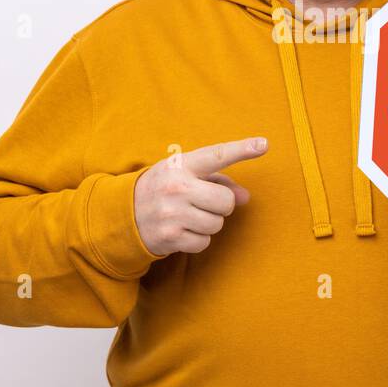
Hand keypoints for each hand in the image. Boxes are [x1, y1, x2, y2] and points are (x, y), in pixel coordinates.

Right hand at [133, 137, 267, 256]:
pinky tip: (182, 230)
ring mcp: (172, 213)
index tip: (263, 144)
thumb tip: (246, 198)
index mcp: (181, 165)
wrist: (124, 213)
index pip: (216, 155)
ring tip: (189, 216)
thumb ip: (219, 182)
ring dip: (209, 223)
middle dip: (222, 205)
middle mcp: (177, 187)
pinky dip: (197, 239)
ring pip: (217, 224)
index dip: (242, 149)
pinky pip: (204, 242)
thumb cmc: (164, 189)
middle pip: (226, 201)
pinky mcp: (170, 237)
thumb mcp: (185, 175)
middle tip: (204, 203)